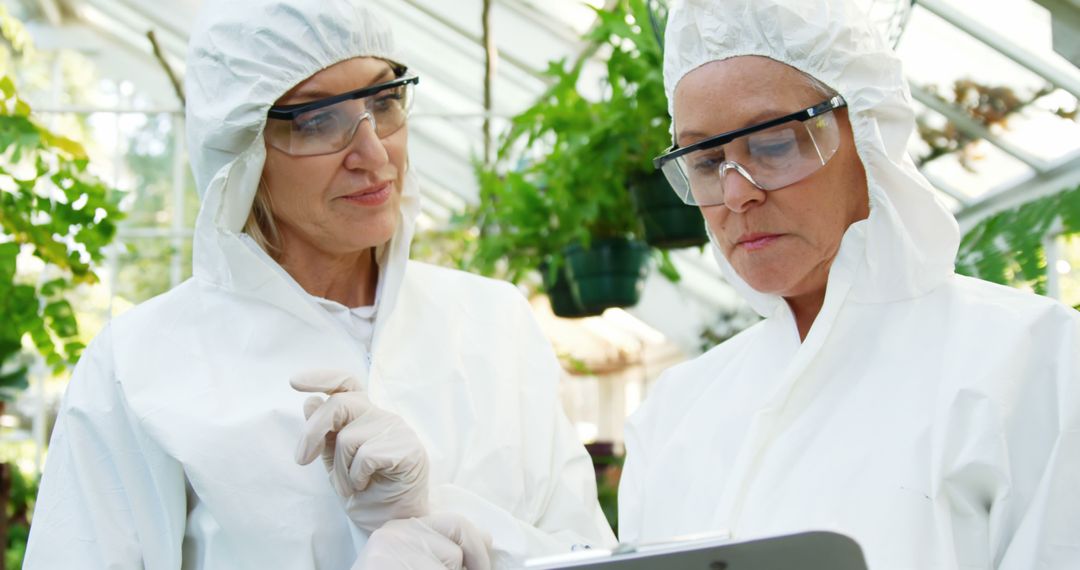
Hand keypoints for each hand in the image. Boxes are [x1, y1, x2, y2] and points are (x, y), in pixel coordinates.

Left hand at [292, 369, 428, 530]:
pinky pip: (365, 456)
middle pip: (340, 404)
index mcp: (364, 416)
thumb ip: (324, 435)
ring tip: (352, 486)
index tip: (294, 382)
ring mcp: (396, 430)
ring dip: (341, 470)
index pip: (346, 384)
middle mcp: (381, 416)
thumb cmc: (365, 492)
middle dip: (313, 431)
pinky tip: (367, 485)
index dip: (321, 377)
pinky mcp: (408, 449)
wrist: (389, 523)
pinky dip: (357, 477)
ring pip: (348, 438)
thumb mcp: (334, 464)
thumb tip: (310, 402)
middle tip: (301, 459)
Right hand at [352, 513, 492, 569]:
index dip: (477, 547)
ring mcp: (391, 552)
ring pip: (449, 566)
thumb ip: (443, 546)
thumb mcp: (413, 559)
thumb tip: (487, 537)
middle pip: (455, 547)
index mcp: (402, 527)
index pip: (457, 523)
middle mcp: (396, 533)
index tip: (480, 568)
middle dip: (463, 566)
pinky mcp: (388, 566)